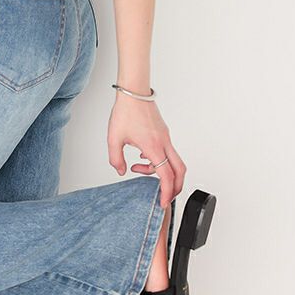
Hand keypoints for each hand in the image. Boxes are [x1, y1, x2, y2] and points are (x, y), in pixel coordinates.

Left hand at [106, 90, 185, 207]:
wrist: (133, 92)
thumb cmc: (126, 111)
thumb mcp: (114, 138)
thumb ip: (116, 158)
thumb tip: (121, 170)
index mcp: (153, 146)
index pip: (166, 175)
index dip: (166, 192)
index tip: (163, 202)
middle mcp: (163, 142)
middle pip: (179, 170)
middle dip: (175, 187)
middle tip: (165, 196)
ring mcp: (165, 137)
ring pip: (172, 161)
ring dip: (160, 171)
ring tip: (138, 168)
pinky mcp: (163, 132)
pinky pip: (167, 151)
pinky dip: (159, 160)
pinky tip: (143, 156)